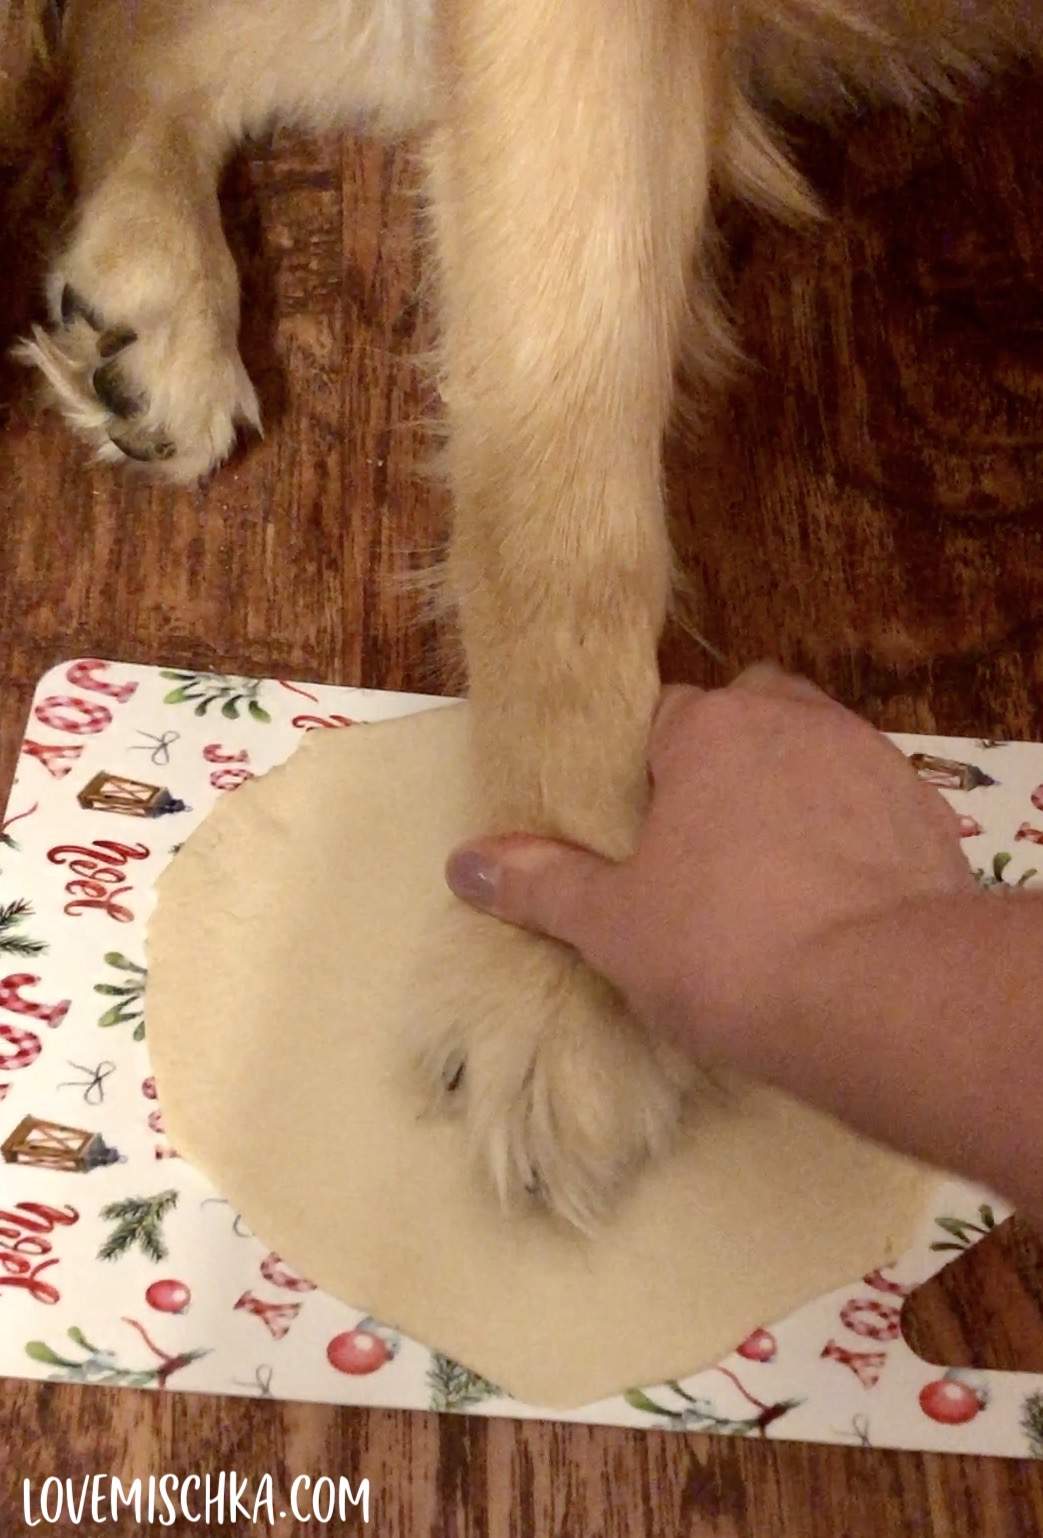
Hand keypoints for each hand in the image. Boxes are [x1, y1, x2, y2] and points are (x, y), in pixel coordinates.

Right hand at [446, 664, 976, 1073]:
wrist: (883, 998)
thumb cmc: (728, 948)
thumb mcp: (614, 926)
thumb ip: (541, 885)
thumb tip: (464, 861)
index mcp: (711, 729)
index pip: (663, 719)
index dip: (647, 777)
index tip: (643, 836)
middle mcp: (796, 720)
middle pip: (747, 719)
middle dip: (727, 767)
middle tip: (705, 853)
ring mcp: (871, 760)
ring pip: (815, 756)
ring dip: (792, 797)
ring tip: (772, 883)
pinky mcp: (926, 812)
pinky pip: (870, 805)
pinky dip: (850, 837)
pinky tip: (837, 902)